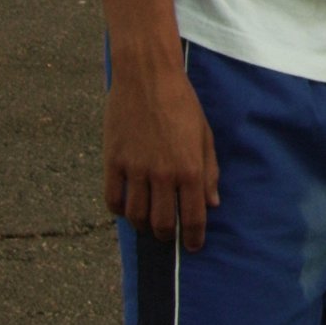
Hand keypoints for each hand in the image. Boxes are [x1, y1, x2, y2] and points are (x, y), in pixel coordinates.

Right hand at [103, 61, 219, 250]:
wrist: (147, 77)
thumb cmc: (182, 103)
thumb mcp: (205, 135)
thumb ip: (209, 171)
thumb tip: (213, 204)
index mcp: (189, 169)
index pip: (192, 217)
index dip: (193, 237)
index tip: (192, 246)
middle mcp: (162, 174)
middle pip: (161, 223)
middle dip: (167, 235)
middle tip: (168, 235)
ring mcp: (135, 169)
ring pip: (135, 215)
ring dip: (143, 226)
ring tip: (148, 224)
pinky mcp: (113, 161)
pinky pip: (113, 199)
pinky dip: (120, 210)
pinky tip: (127, 208)